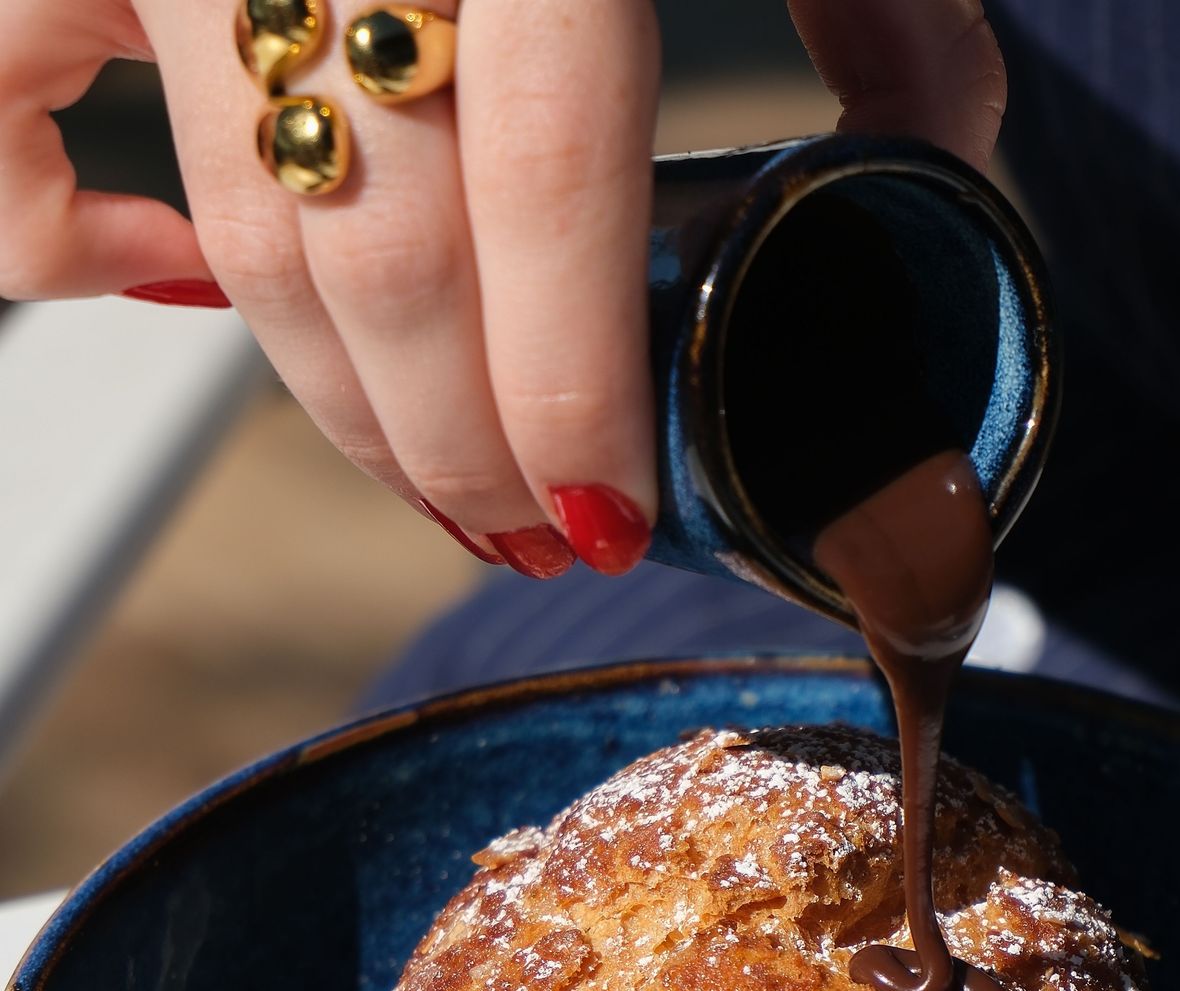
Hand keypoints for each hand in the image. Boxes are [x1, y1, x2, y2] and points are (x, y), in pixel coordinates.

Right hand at [0, 0, 1004, 578]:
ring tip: (436, 486)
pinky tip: (169, 297)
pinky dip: (68, 230)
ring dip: (337, 400)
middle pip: (377, 255)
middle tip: (537, 536)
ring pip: (240, 228)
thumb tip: (931, 140)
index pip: (539, 190)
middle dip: (460, 447)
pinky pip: (24, 106)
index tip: (605, 516)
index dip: (565, 395)